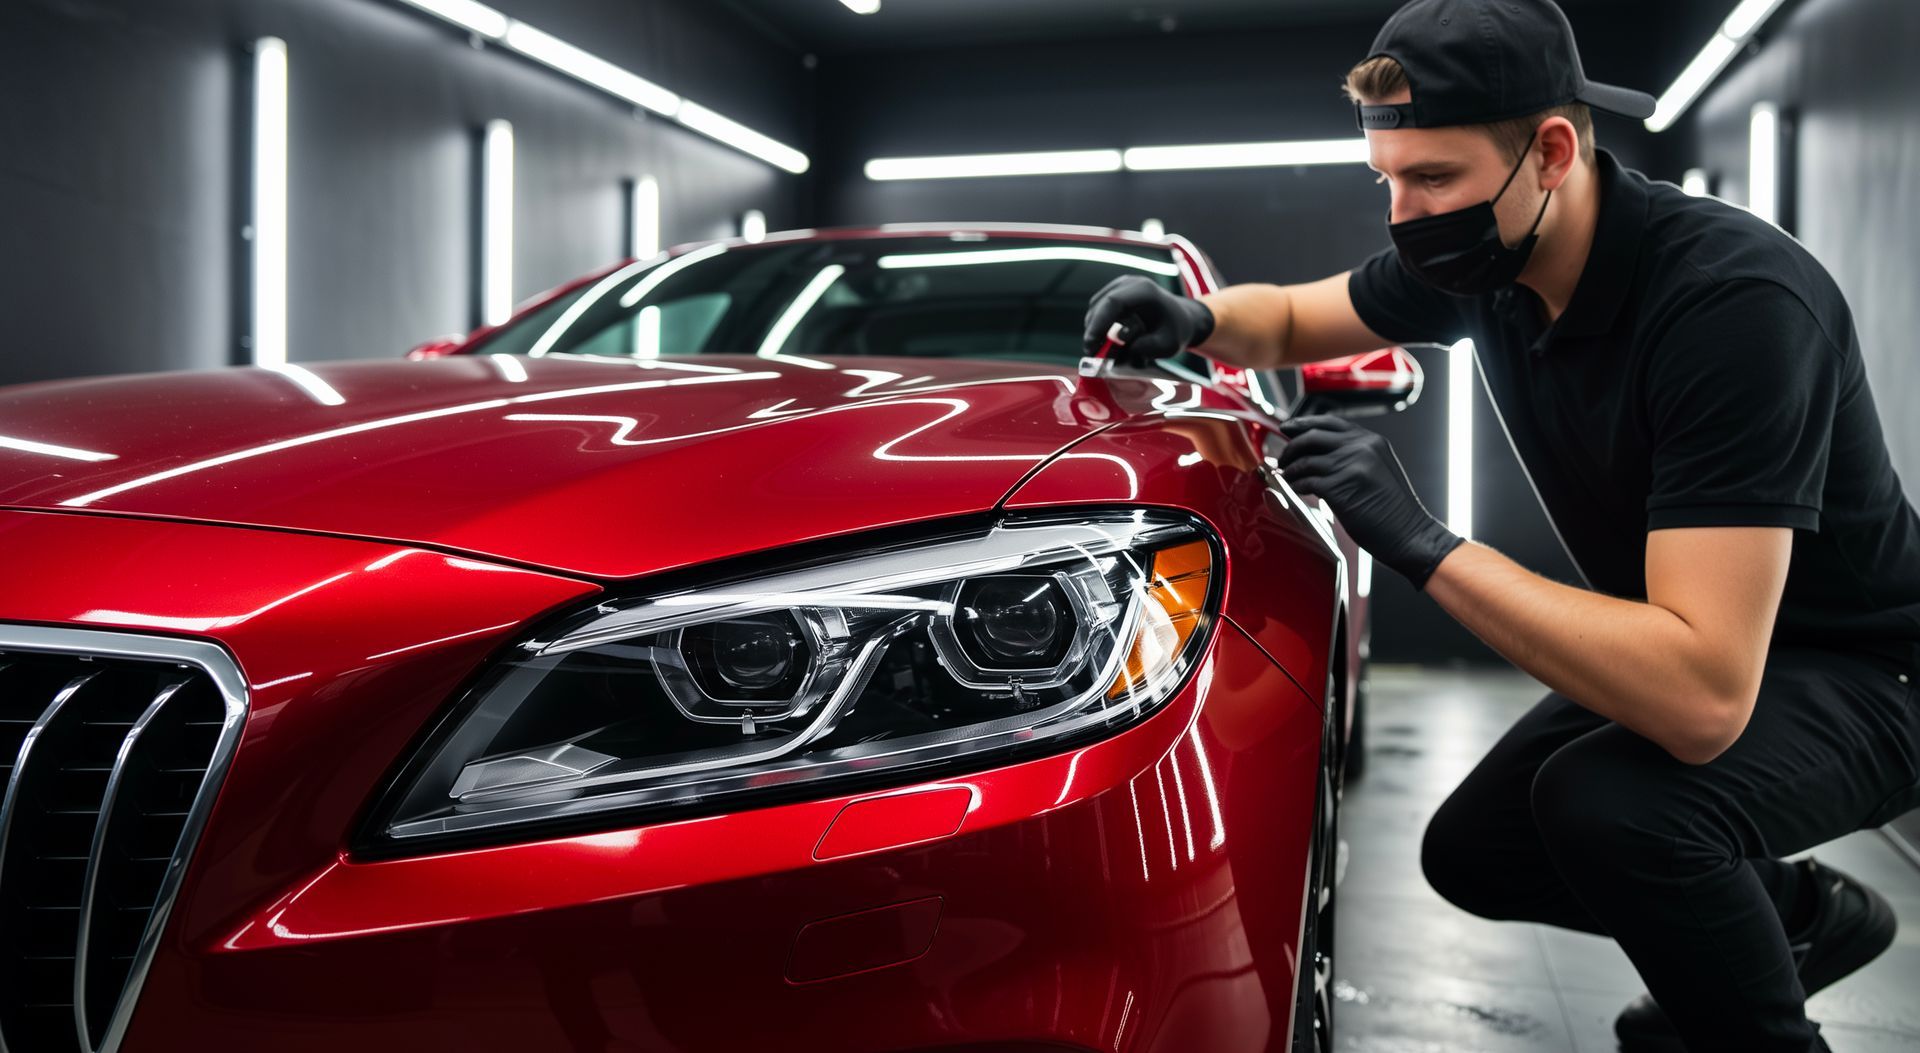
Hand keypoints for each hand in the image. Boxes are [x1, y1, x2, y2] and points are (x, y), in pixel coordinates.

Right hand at [1082, 275, 1214, 365]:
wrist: (1182, 318)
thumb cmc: (1175, 331)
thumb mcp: (1168, 345)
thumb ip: (1146, 347)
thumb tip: (1120, 346)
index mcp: (1145, 291)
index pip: (1113, 303)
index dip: (1098, 324)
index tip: (1091, 345)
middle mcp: (1130, 283)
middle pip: (1100, 305)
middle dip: (1093, 331)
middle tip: (1092, 355)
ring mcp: (1120, 285)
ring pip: (1096, 308)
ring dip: (1095, 330)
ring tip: (1102, 350)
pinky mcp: (1115, 292)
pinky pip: (1099, 309)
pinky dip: (1098, 326)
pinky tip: (1106, 341)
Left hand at [1274, 413, 1465, 591]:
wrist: (1409, 533)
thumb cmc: (1392, 509)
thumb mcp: (1378, 469)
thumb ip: (1353, 456)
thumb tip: (1317, 454)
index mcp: (1371, 440)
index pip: (1330, 422)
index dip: (1303, 423)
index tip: (1286, 428)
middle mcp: (1361, 447)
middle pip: (1312, 436)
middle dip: (1290, 447)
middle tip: (1281, 459)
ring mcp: (1351, 466)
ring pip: (1305, 460)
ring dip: (1290, 470)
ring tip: (1287, 477)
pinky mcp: (1340, 487)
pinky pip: (1306, 481)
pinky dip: (1296, 485)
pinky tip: (1297, 490)